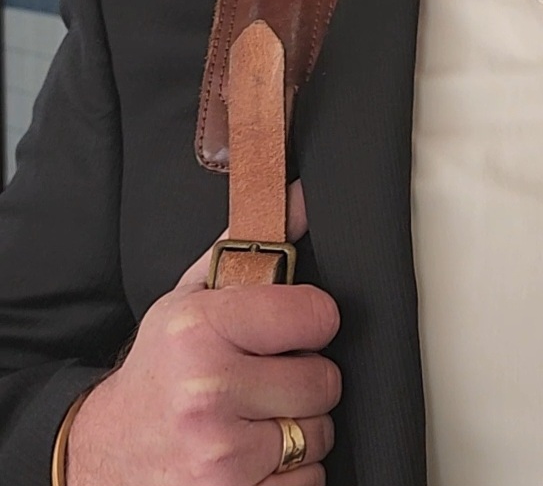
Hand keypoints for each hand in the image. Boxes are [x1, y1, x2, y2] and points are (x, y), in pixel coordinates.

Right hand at [66, 180, 339, 485]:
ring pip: (318, 436)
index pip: (316, 315)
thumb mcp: (190, 298)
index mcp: (200, 329)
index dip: (312, 322)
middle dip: (305, 380)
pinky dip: (291, 476)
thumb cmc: (160, 370)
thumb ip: (250, 248)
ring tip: (257, 417)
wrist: (106, 453)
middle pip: (324, 381)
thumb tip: (307, 197)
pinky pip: (307, 485)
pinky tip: (255, 458)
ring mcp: (218, 459)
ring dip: (298, 430)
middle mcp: (207, 393)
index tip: (294, 329)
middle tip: (268, 379)